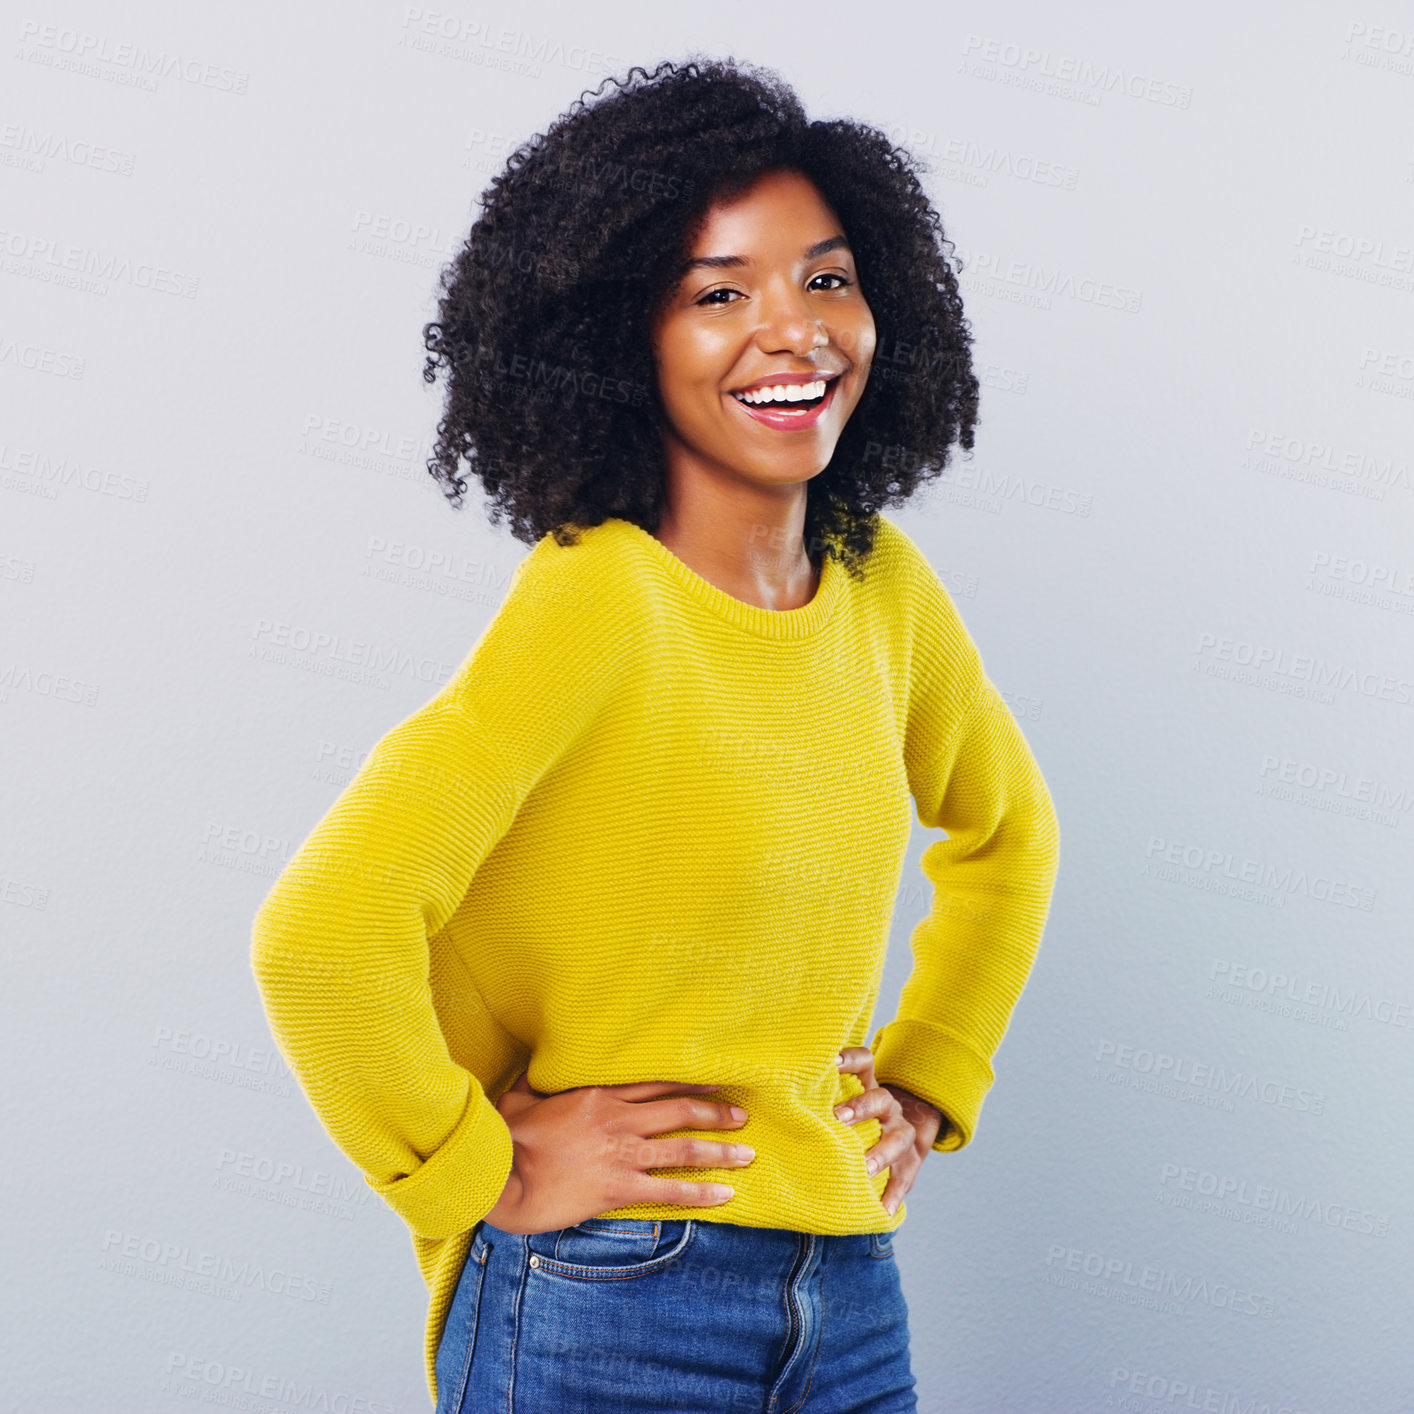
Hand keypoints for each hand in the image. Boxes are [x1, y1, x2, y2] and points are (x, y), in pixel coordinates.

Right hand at [483, 1069, 754, 1233]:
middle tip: (742, 1115)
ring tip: (746, 1153)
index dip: (689, 1082)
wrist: (502, 1177)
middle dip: (715, 1113)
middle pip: (679, 1111)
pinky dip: (701, 1191)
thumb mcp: (522, 1095)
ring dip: (719, 1150)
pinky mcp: (618, 1188)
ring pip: (683, 1148)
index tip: (716, 1081)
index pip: (656, 1084)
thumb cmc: (506, 1137)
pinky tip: (724, 1194)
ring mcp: (621, 1154)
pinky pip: (669, 1190)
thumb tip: (539, 1064)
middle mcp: (618, 1120)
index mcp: (598, 1095)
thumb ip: (541, 1080)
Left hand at [835, 1046, 944, 1216]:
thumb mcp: (844, 1101)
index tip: (831, 1061)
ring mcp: (901, 1135)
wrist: (903, 1140)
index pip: (864, 1062)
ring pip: (898, 1137)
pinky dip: (893, 1194)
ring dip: (881, 1152)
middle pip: (880, 1099)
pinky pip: (904, 1179)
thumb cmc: (856, 1122)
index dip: (850, 1059)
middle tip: (839, 1117)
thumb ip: (820, 1097)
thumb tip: (768, 1096)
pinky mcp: (909, 1165)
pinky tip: (882, 1209)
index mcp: (868, 1087)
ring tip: (864, 1168)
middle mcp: (888, 1108)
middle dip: (861, 1107)